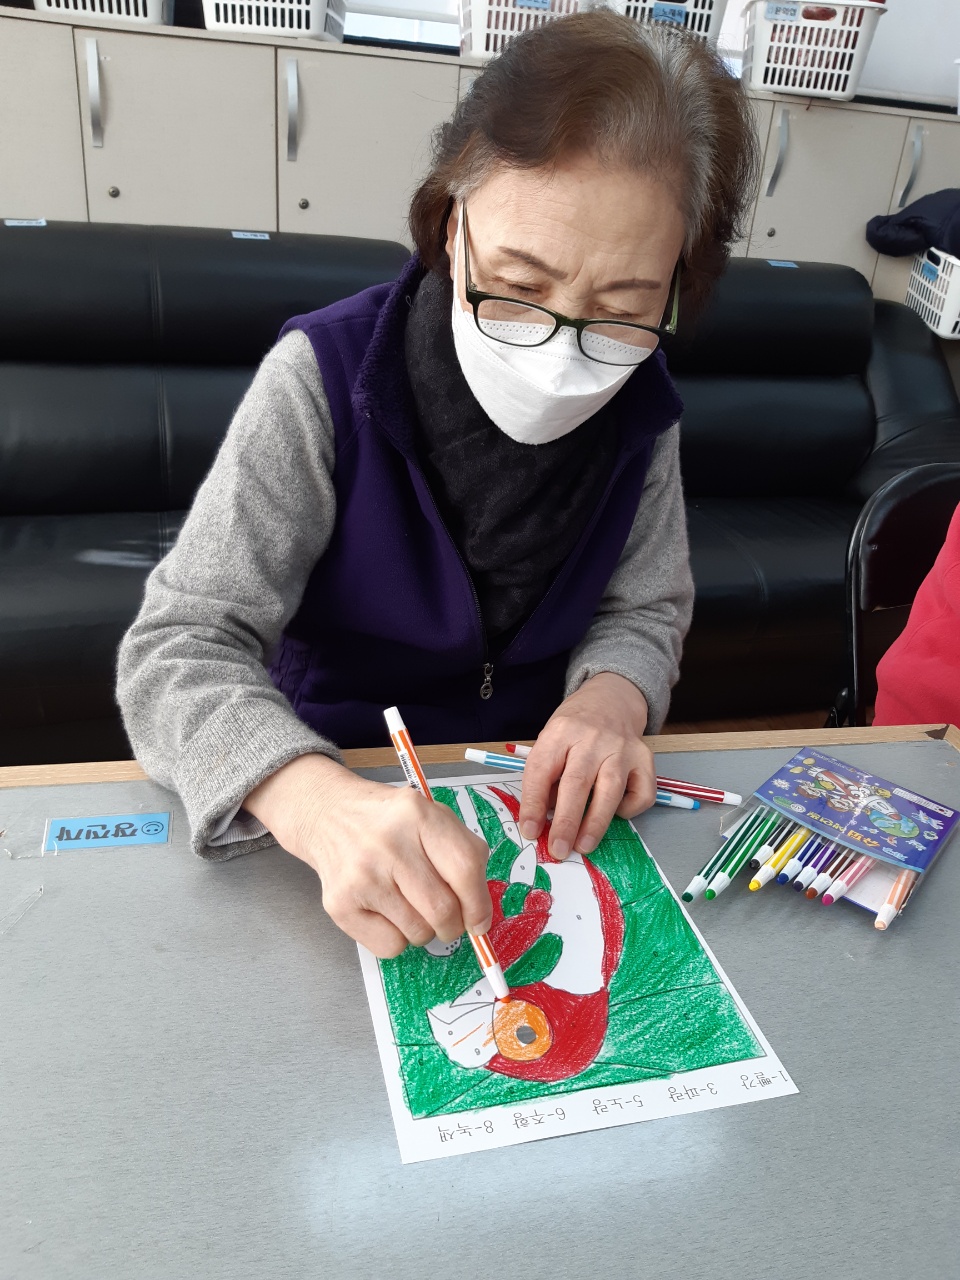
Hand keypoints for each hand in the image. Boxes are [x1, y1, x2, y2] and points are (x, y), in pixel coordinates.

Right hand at [244, 754, 491, 958]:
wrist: (329, 816)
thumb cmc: (390, 822)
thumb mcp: (432, 817)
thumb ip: (463, 855)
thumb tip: (480, 915)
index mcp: (418, 815)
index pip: (465, 868)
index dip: (479, 904)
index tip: (480, 920)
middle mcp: (388, 843)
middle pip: (442, 909)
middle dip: (454, 925)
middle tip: (448, 919)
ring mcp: (361, 876)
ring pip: (418, 933)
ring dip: (425, 930)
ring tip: (411, 905)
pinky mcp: (340, 905)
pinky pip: (390, 947)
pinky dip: (397, 938)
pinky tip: (387, 912)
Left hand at [518, 672, 655, 859]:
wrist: (610, 700)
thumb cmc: (574, 729)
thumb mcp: (551, 741)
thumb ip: (546, 776)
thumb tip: (541, 821)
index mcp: (560, 732)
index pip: (542, 769)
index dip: (533, 803)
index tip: (529, 830)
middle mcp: (591, 738)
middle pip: (577, 782)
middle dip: (565, 821)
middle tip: (558, 849)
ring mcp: (621, 747)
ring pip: (610, 789)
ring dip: (595, 823)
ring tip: (583, 846)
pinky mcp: (644, 758)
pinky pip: (641, 792)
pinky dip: (629, 809)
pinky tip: (615, 813)